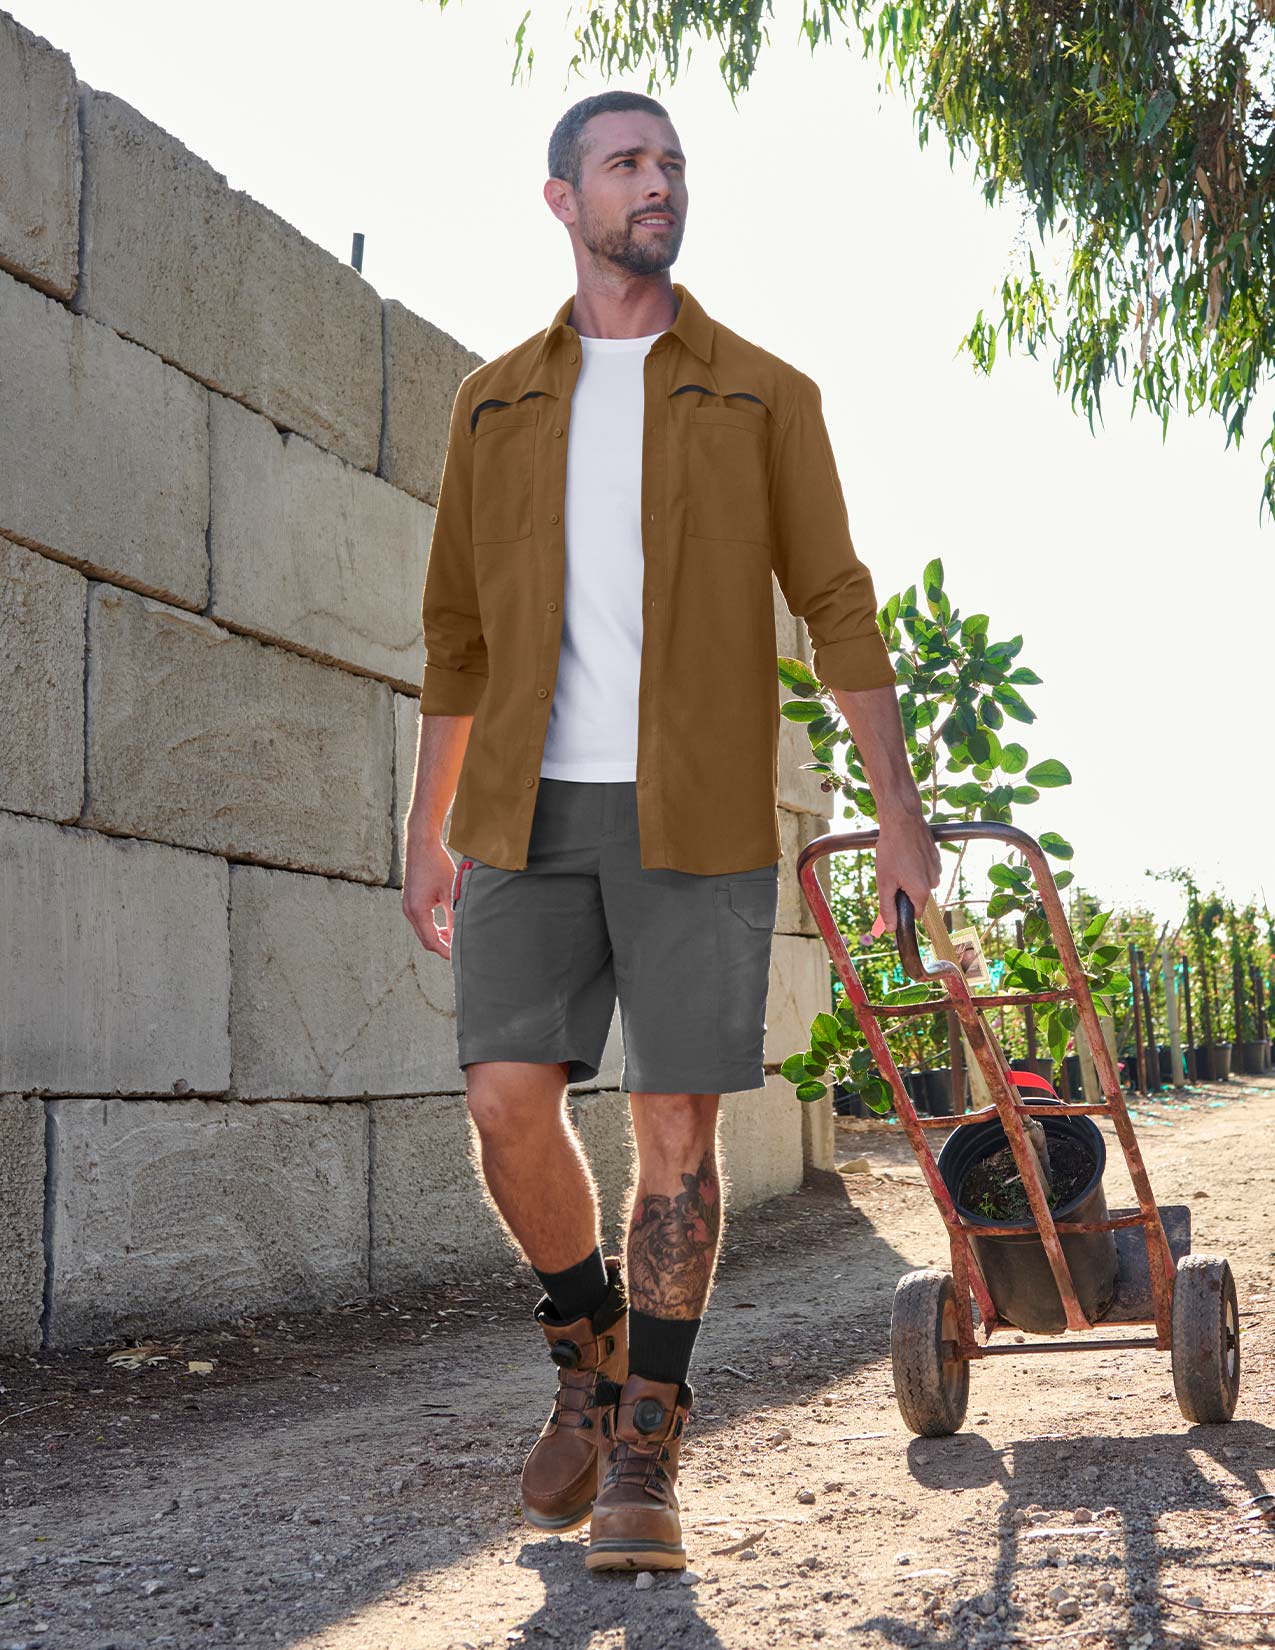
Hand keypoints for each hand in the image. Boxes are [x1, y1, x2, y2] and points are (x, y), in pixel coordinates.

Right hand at [402, 841, 460, 958]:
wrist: (422, 845)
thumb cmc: (437, 865)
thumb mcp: (451, 892)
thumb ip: (454, 916)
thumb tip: (461, 935)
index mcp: (417, 911)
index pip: (432, 941)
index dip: (446, 951)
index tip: (460, 956)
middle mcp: (409, 911)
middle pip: (426, 940)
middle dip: (443, 947)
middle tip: (460, 951)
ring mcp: (408, 907)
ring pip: (423, 932)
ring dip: (439, 938)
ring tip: (455, 939)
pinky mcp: (411, 902)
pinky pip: (421, 922)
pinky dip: (433, 928)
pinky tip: (446, 926)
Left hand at [875, 811, 941, 934]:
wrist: (902, 820)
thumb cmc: (891, 850)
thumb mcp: (884, 882)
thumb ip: (887, 908)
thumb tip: (890, 929)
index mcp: (922, 891)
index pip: (915, 913)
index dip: (902, 908)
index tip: (892, 896)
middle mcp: (934, 881)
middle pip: (917, 896)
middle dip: (904, 889)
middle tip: (891, 873)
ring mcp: (937, 867)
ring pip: (921, 881)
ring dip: (909, 875)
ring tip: (898, 859)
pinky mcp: (936, 856)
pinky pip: (924, 867)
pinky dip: (915, 863)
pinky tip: (906, 852)